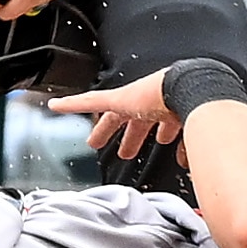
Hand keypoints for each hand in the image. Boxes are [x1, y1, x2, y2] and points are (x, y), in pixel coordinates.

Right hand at [51, 69, 177, 158]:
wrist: (191, 89)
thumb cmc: (156, 93)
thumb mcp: (117, 101)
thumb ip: (84, 102)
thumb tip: (55, 104)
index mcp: (127, 99)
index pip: (99, 102)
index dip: (80, 105)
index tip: (66, 108)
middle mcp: (147, 101)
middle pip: (129, 120)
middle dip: (121, 134)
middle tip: (114, 149)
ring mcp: (169, 108)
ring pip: (156, 124)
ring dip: (148, 137)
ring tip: (147, 149)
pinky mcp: (188, 116)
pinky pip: (182, 134)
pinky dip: (180, 147)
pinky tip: (180, 158)